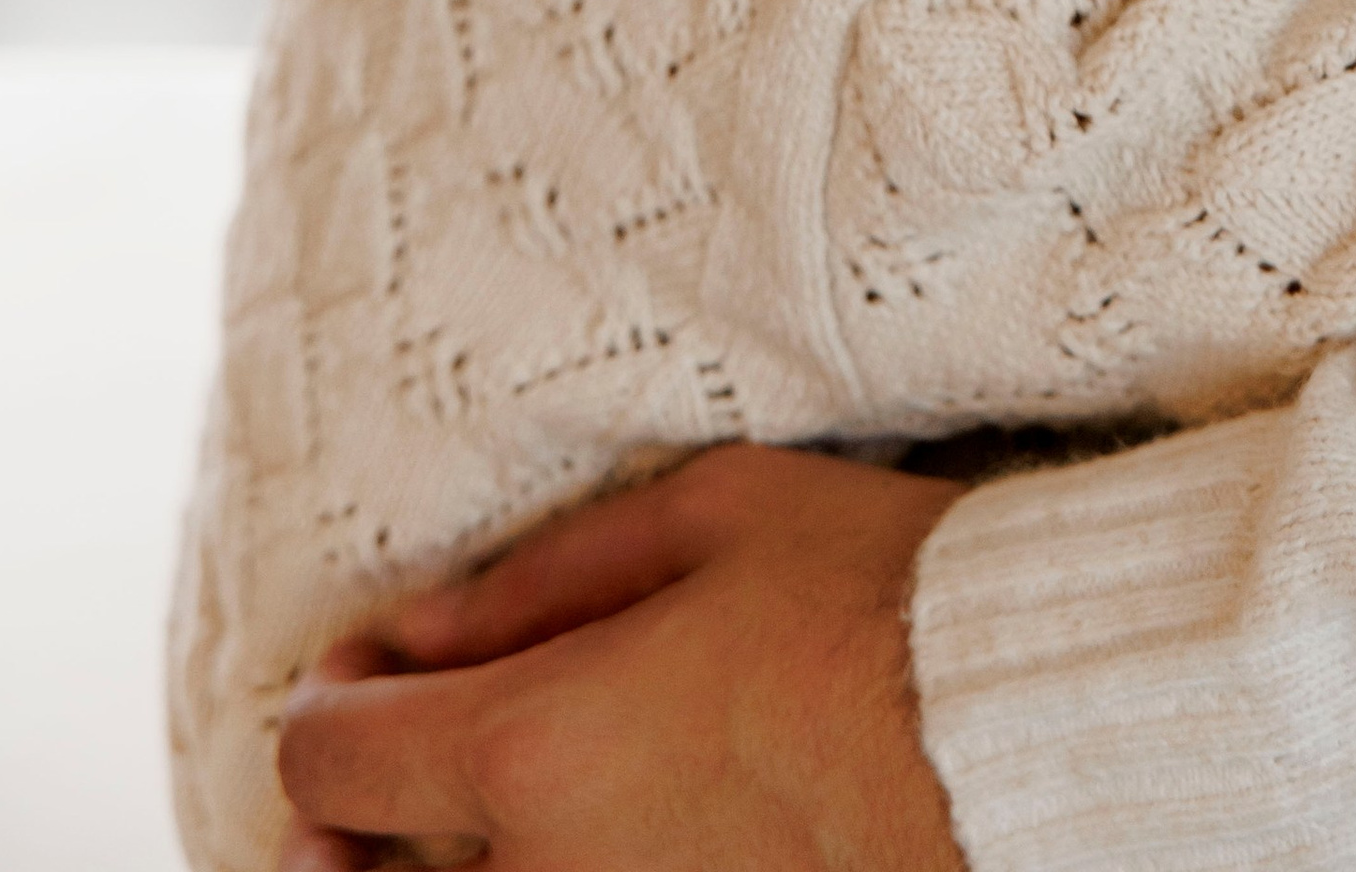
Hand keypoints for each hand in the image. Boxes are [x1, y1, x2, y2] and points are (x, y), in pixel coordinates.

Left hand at [275, 444, 963, 871]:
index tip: (371, 661)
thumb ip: (540, 582)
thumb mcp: (714, 518)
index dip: (328, 702)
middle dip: (343, 838)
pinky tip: (601, 839)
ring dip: (451, 869)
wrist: (1027, 732)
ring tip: (489, 819)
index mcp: (536, 752)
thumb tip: (412, 636)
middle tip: (379, 794)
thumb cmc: (881, 596)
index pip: (327, 765)